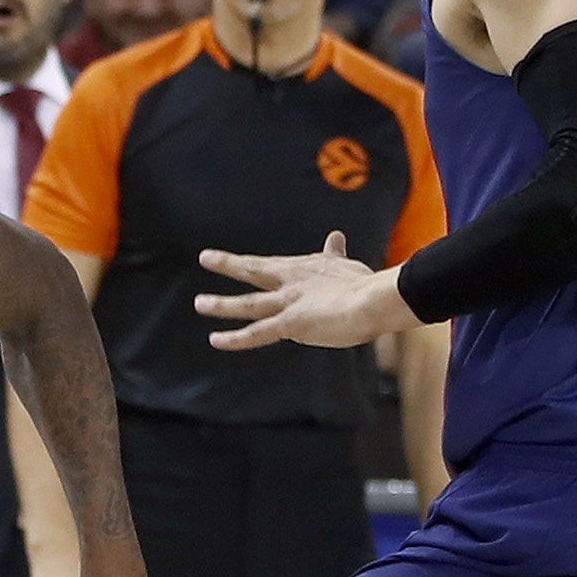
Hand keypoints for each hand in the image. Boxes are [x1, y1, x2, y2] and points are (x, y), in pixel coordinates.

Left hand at [197, 232, 414, 350]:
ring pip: (248, 304)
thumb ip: (336, 254)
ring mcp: (290, 302)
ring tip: (200, 303)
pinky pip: (257, 333)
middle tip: (206, 257)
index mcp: (306, 269)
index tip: (240, 261)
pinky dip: (235, 338)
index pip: (276, 265)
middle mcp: (293, 282)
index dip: (258, 264)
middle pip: (255, 270)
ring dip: (222, 304)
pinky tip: (216, 341)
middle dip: (230, 264)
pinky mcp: (292, 323)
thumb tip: (335, 236)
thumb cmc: (369, 286)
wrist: (376, 300)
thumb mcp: (348, 265)